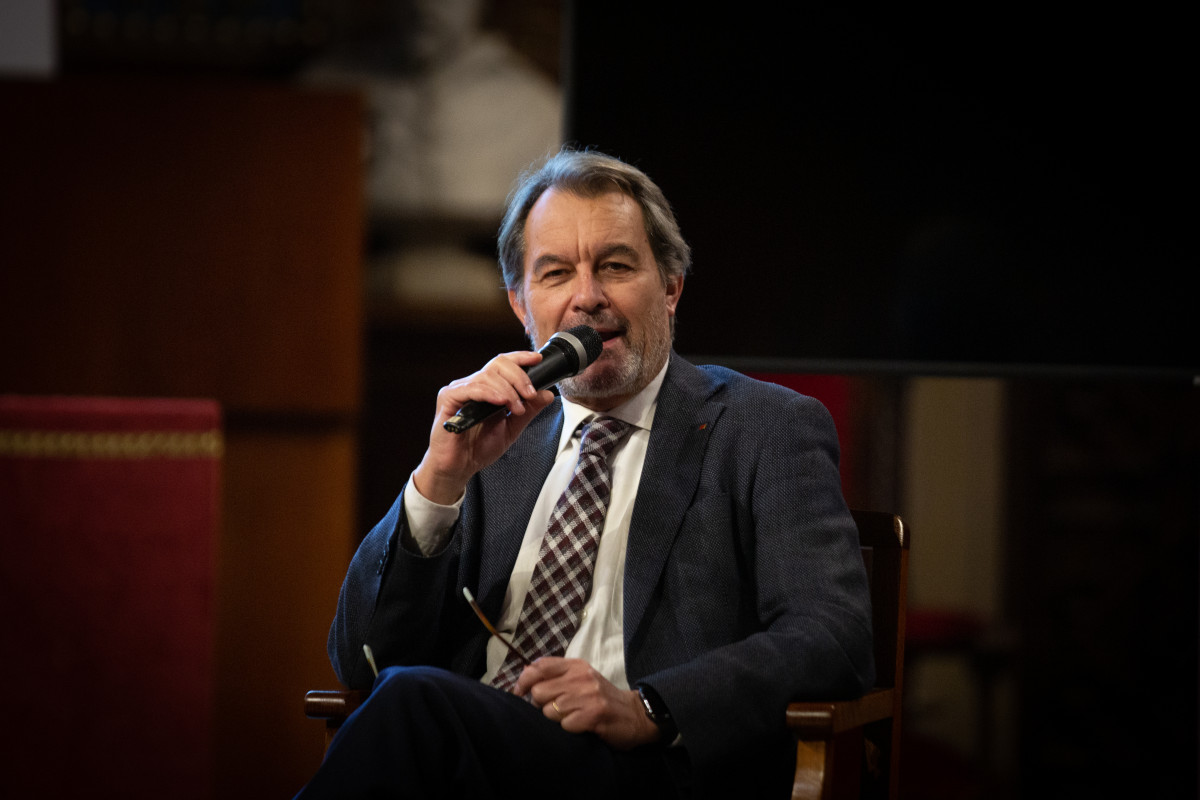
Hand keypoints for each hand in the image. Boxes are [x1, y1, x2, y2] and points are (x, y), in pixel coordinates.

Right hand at [413, 351, 555, 504]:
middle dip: (519, 377)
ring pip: (487, 376)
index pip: (503, 364)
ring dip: (508, 391)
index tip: (537, 359)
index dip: (520, 358)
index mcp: (486, 388)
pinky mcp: (448, 399)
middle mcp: (472, 384)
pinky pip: (471, 388)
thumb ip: (529, 410)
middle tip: (530, 394)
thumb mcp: (512, 428)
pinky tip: (501, 402)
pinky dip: (490, 393)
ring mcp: (459, 390)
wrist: (458, 468)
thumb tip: (547, 394)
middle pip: (498, 365)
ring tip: (517, 409)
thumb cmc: (478, 448)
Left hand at [514, 657, 662, 749]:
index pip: (539, 666)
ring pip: (549, 711)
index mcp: (576, 666)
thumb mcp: (581, 679)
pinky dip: (570, 729)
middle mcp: (581, 677)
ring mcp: (588, 695)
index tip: (519, 693)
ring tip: (571, 718)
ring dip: (556, 719)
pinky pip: (565, 725)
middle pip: (539, 692)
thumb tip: (524, 678)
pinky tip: (581, 727)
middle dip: (541, 705)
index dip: (523, 681)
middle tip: (556, 710)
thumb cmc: (601, 698)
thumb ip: (556, 676)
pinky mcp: (594, 715)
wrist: (635, 714)